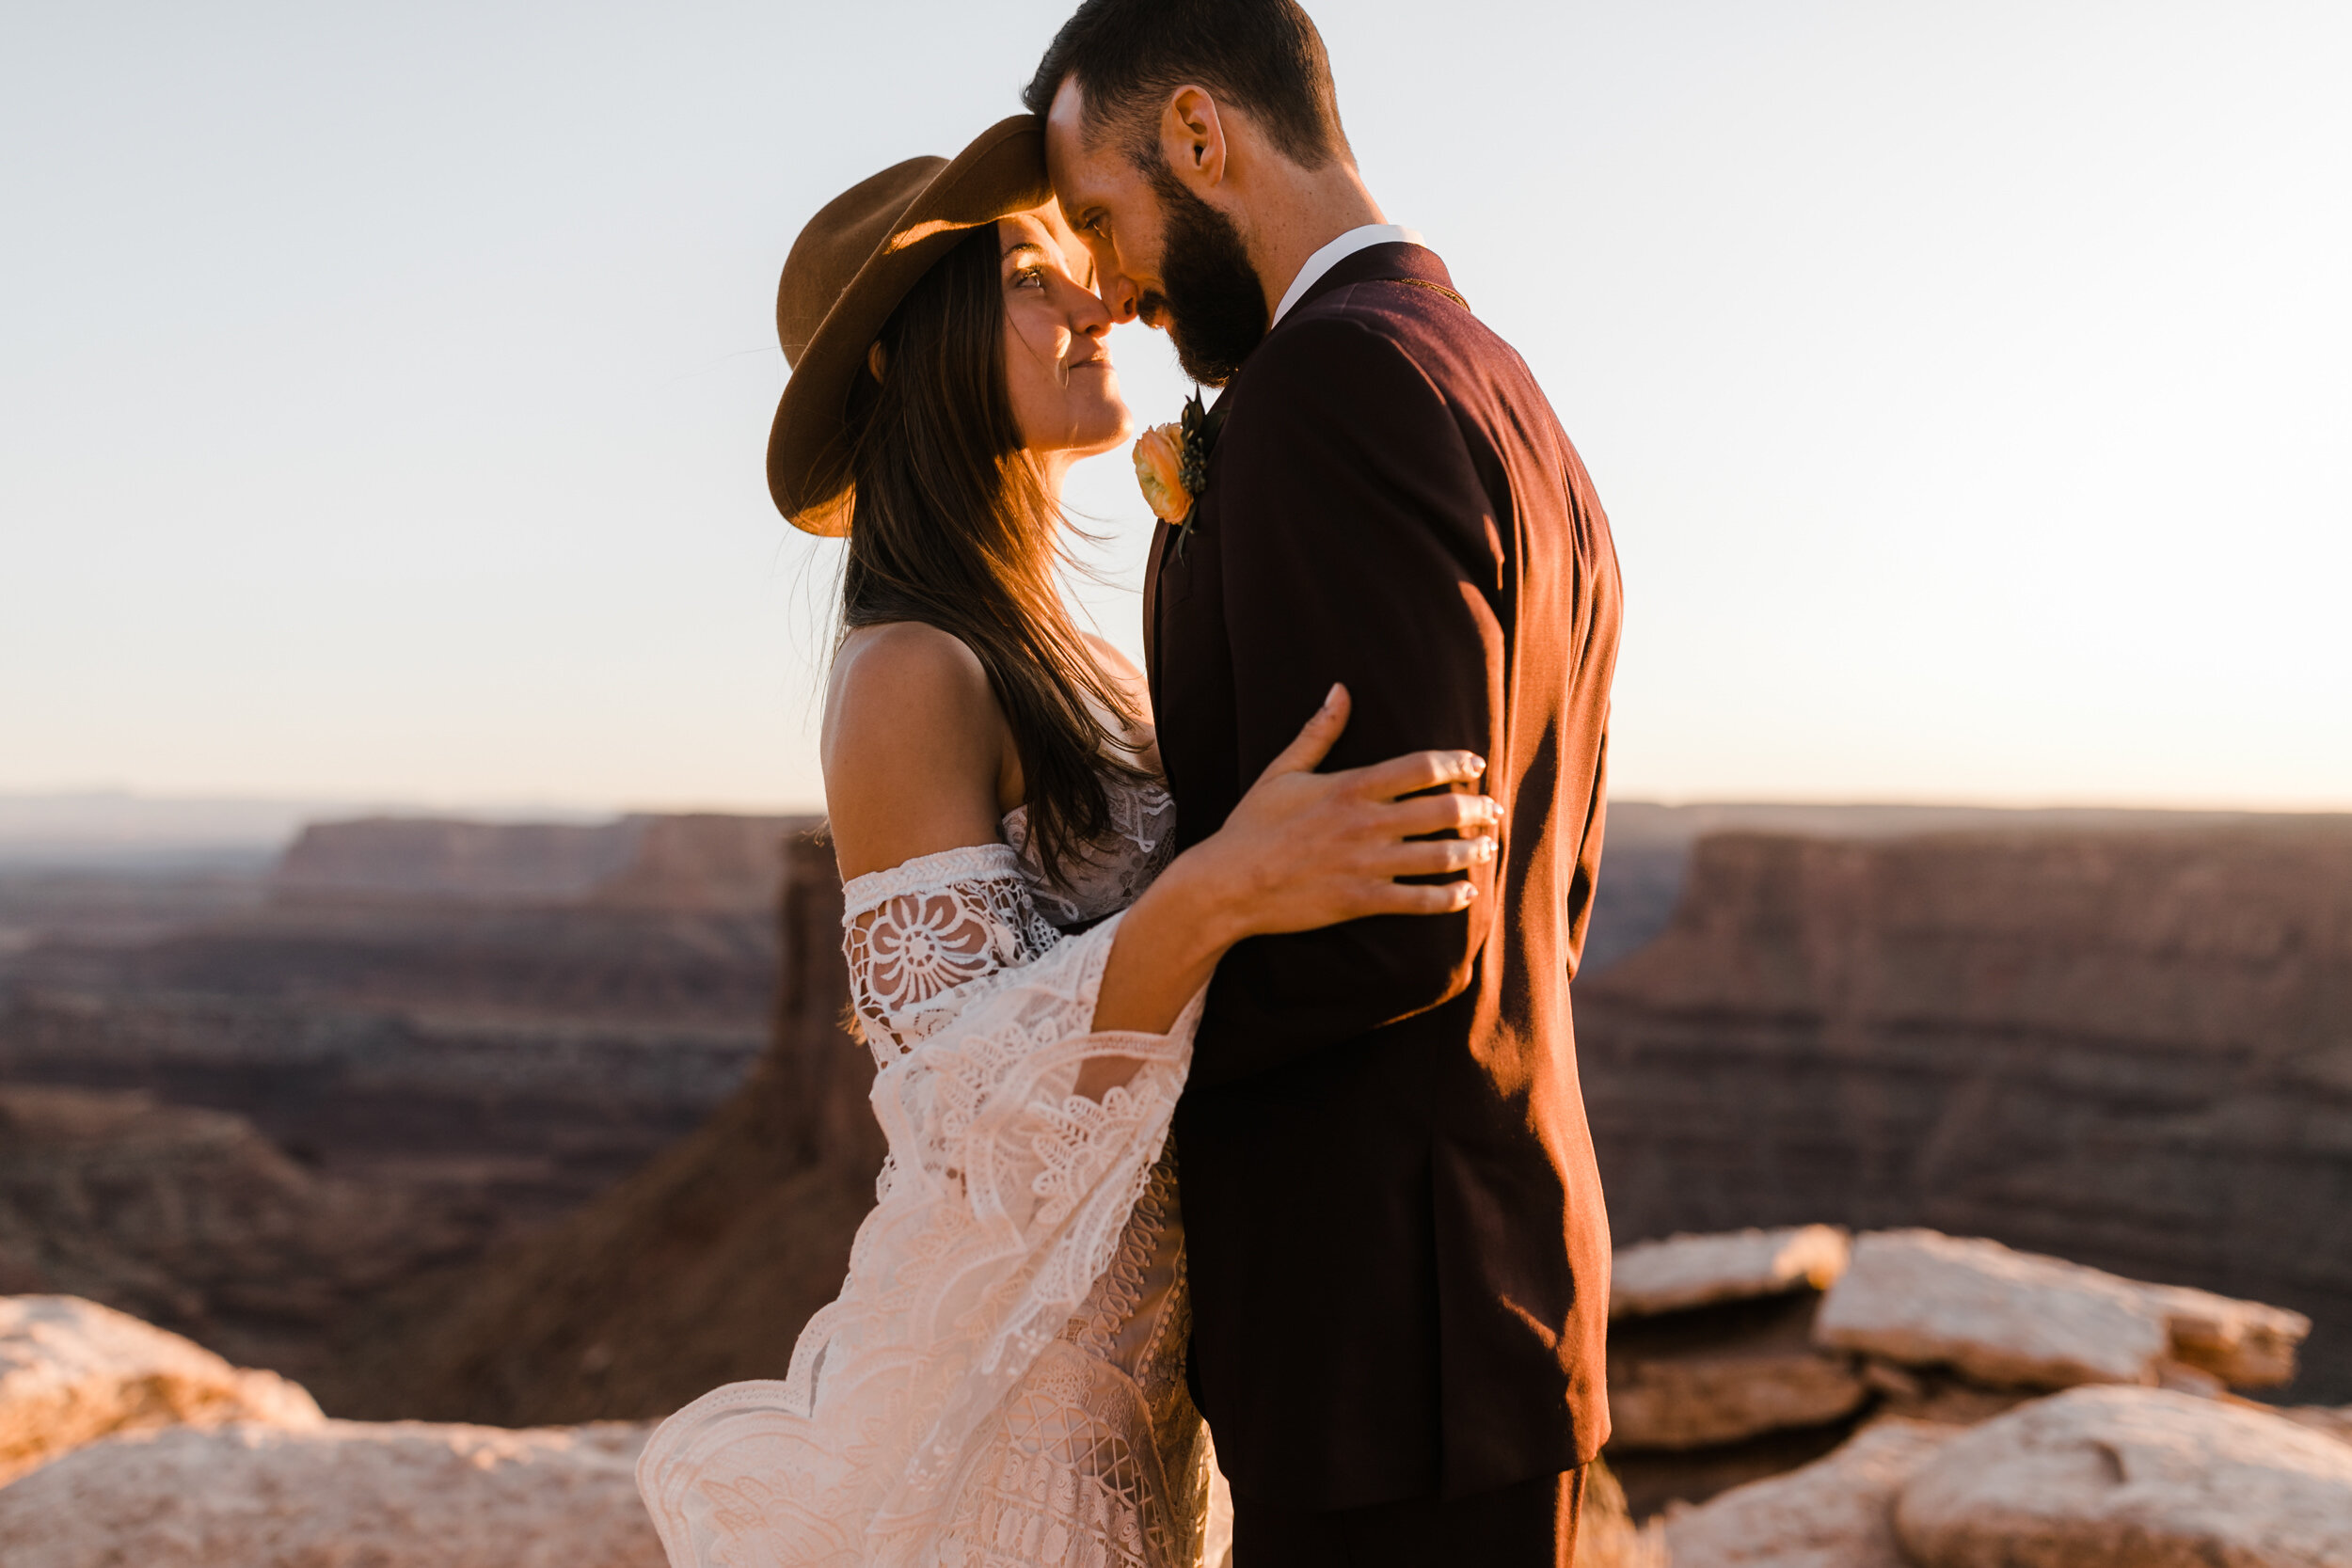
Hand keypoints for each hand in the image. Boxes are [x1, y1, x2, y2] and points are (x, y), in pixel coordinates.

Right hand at [1188, 682, 1500, 942]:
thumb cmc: (1252, 825)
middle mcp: (1366, 824)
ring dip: (1473, 851)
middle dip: (1477, 809)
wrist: (1229, 884)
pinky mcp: (1361, 901)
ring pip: (1440, 857)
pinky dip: (1449, 897)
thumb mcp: (1281, 772)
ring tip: (1487, 847)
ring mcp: (1367, 865)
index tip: (1475, 765)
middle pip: (1443, 811)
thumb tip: (1340, 690)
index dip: (1457, 763)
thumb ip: (1318, 732)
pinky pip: (1419, 902)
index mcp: (1351, 787)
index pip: (1422, 767)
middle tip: (1492, 810)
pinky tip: (1466, 892)